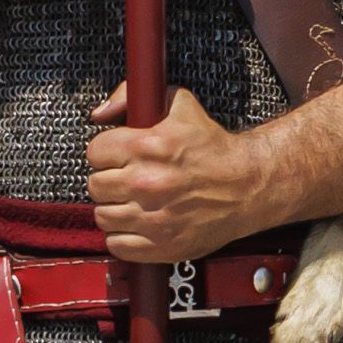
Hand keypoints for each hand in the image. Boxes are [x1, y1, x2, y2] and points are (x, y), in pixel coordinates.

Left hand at [84, 80, 272, 268]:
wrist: (247, 186)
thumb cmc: (213, 148)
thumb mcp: (179, 105)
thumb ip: (132, 96)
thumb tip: (100, 113)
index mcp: (148, 147)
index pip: (95, 152)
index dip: (107, 153)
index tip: (119, 157)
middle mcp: (147, 183)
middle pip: (96, 185)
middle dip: (110, 180)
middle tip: (128, 179)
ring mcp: (153, 218)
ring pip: (103, 216)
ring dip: (116, 209)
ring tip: (134, 202)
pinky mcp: (161, 245)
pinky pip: (117, 244)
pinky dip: (124, 236)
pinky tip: (140, 223)